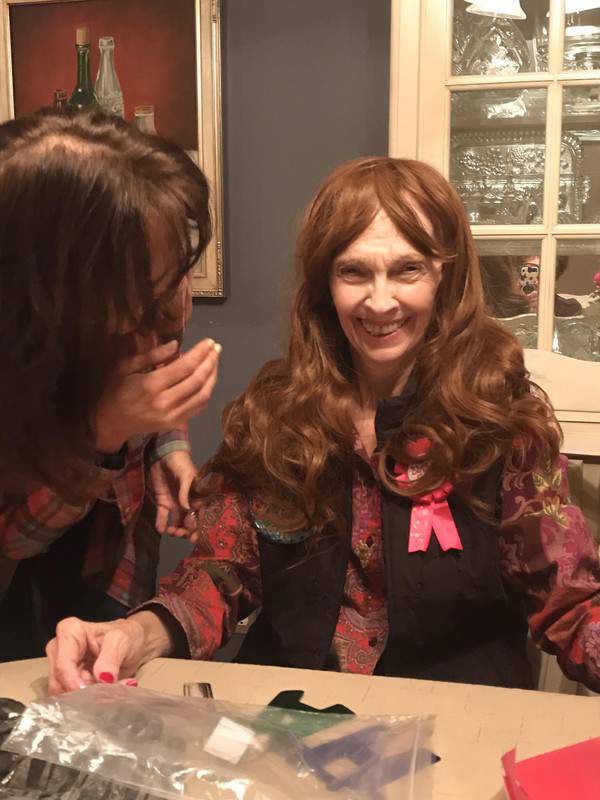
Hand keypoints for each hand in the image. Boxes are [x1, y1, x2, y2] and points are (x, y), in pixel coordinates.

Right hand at [46, 611, 172, 693]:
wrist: (134, 642)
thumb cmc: (126, 635)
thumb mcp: (122, 641)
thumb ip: (111, 658)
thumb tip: (102, 678)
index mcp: (69, 631)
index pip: (63, 665)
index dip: (74, 683)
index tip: (91, 695)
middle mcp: (59, 649)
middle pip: (59, 682)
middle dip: (82, 692)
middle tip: (106, 691)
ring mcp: (61, 666)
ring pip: (63, 693)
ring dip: (87, 698)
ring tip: (110, 689)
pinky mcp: (68, 681)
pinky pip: (72, 699)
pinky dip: (89, 701)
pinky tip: (106, 693)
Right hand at [94, 338, 219, 453]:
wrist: (111, 422)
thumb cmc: (116, 390)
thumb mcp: (126, 366)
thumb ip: (152, 355)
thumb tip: (176, 345)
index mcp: (151, 385)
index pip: (185, 366)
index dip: (200, 353)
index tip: (209, 341)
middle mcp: (165, 402)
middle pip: (197, 380)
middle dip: (211, 361)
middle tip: (216, 348)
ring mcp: (172, 416)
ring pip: (202, 395)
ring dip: (213, 376)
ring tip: (215, 361)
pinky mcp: (176, 424)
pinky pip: (199, 407)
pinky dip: (207, 392)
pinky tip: (209, 380)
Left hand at [150, 450, 198, 535]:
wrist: (163, 455)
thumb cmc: (180, 463)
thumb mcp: (186, 475)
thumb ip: (187, 492)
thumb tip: (188, 510)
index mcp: (197, 497)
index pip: (200, 515)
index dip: (198, 527)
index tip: (194, 537)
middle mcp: (187, 503)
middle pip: (189, 522)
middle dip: (185, 531)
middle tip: (179, 534)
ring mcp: (175, 504)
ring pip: (177, 522)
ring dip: (175, 530)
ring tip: (170, 532)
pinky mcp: (163, 502)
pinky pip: (163, 516)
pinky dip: (161, 523)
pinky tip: (160, 529)